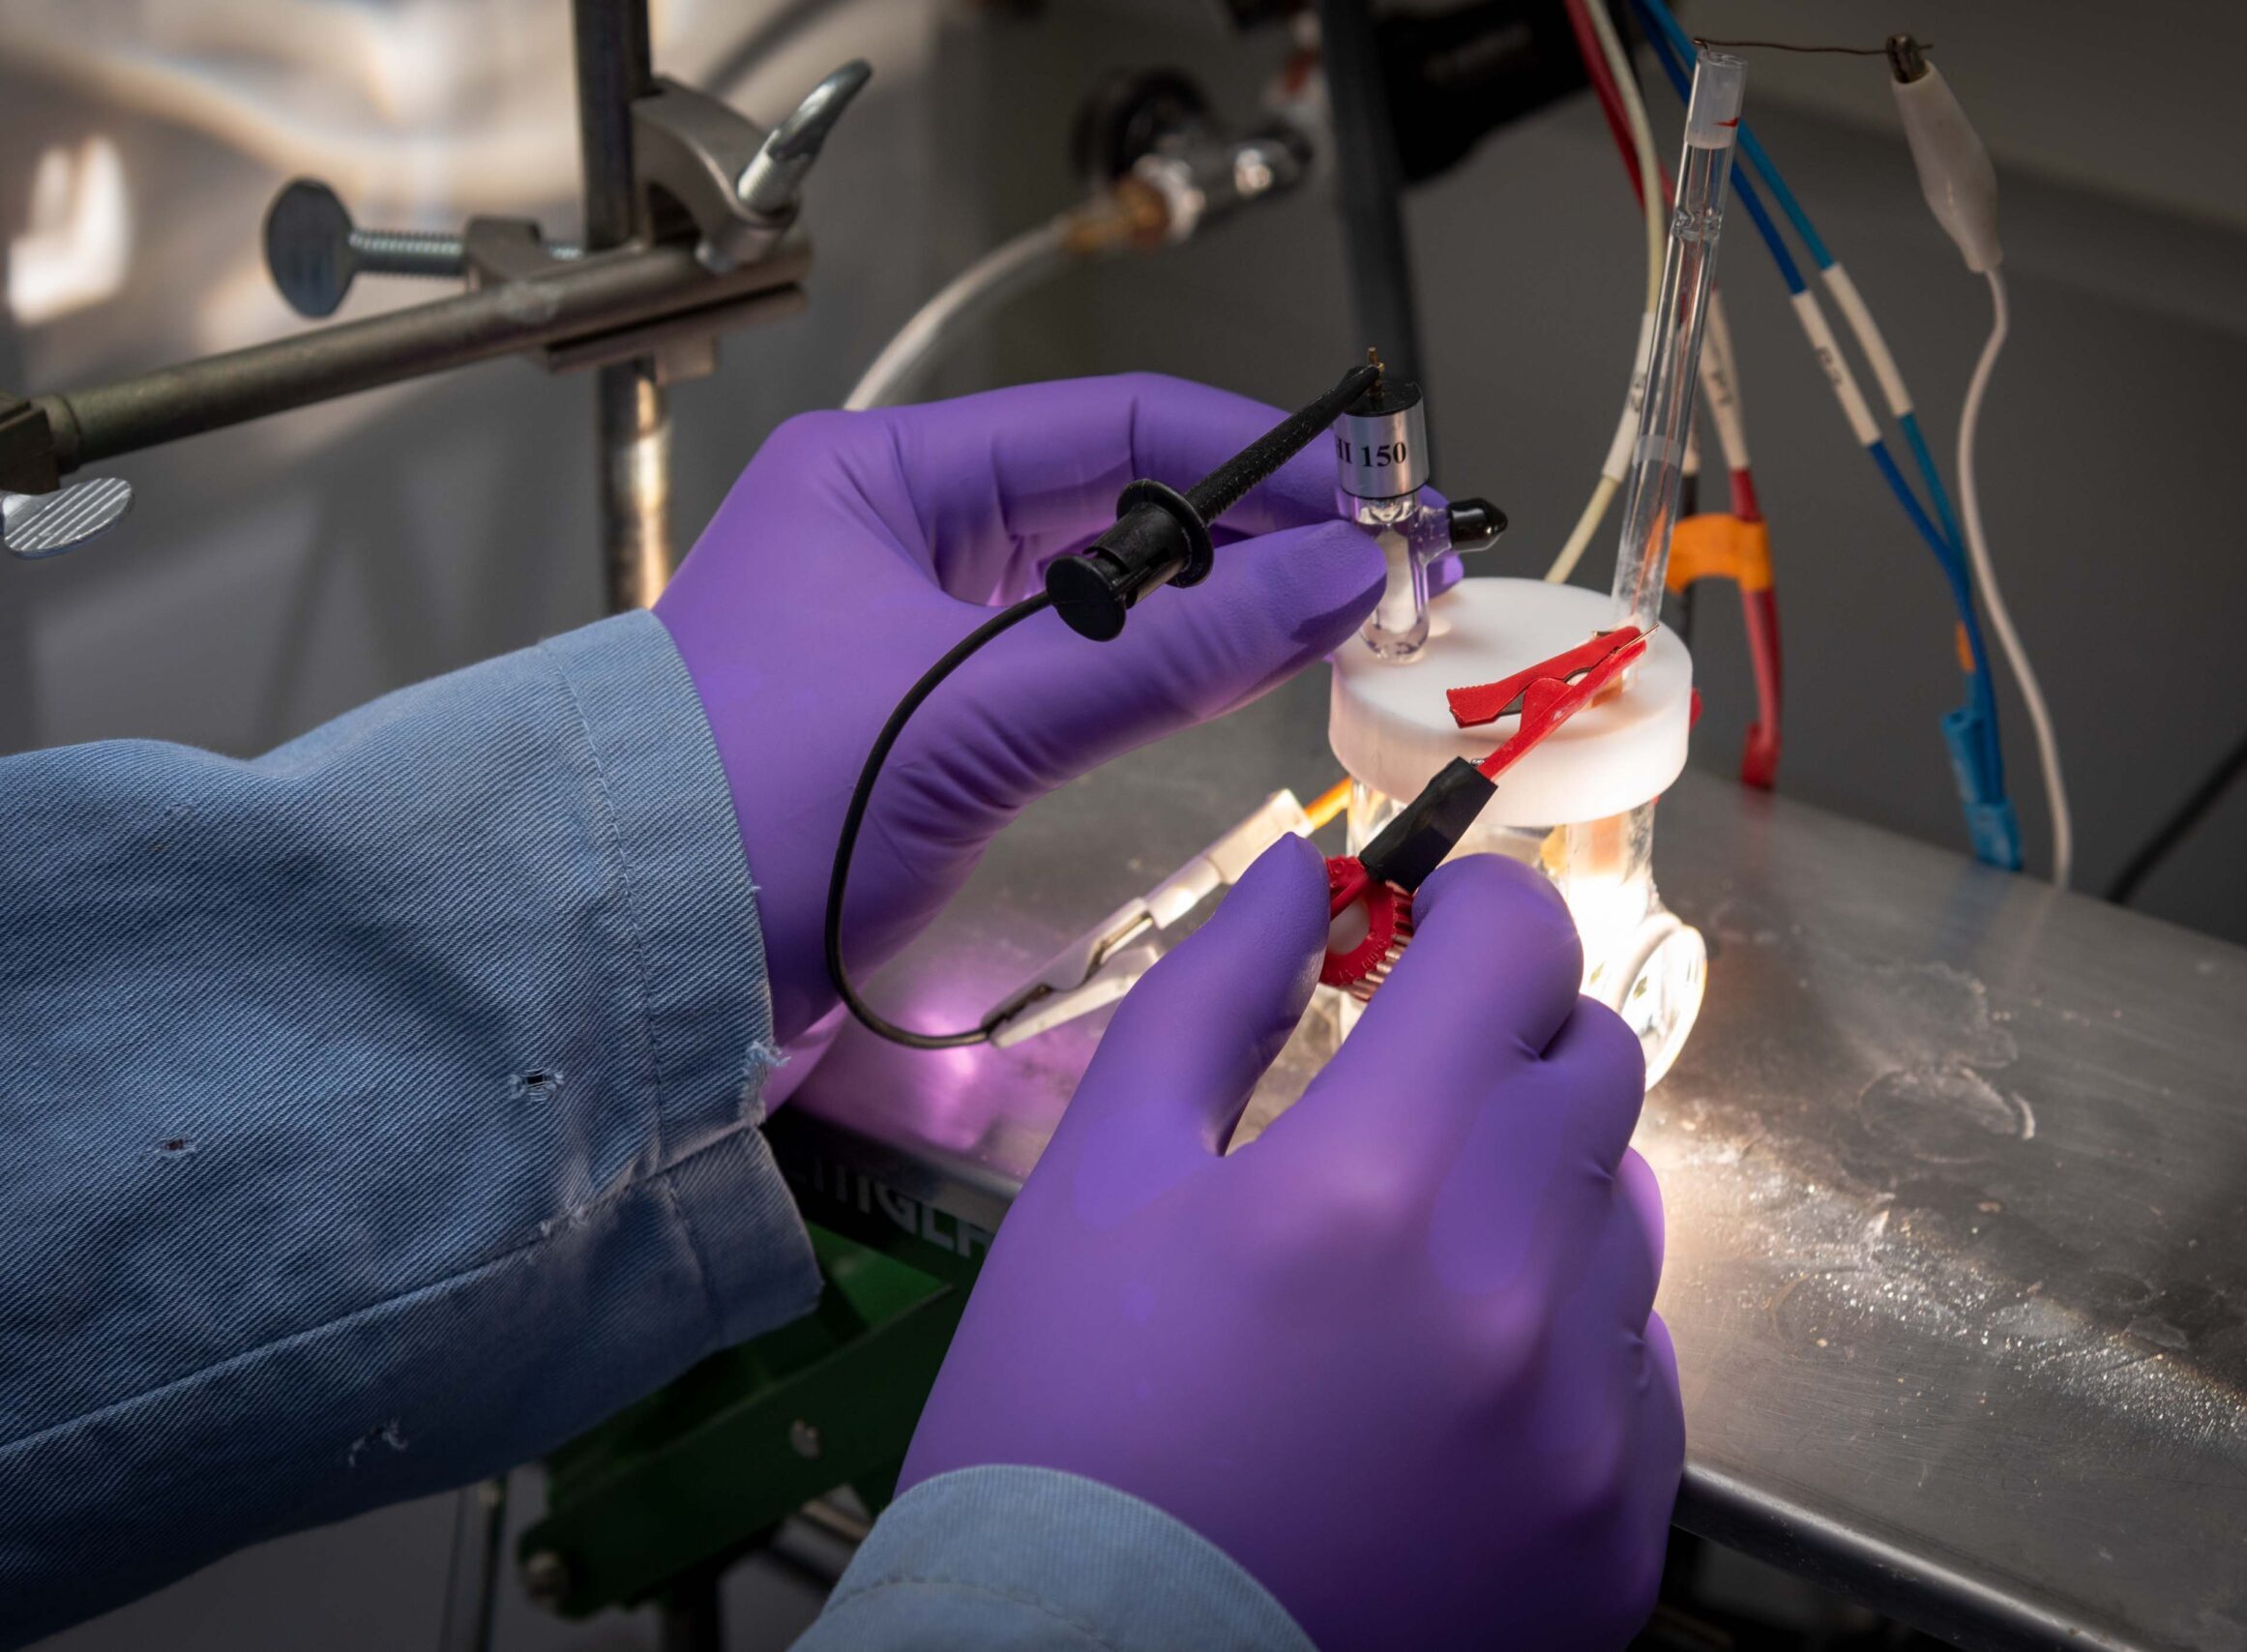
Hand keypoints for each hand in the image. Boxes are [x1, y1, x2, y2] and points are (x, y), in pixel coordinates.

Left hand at [656, 376, 1383, 1053]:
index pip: (1114, 426)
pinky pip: (1067, 674)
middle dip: (1255, 538)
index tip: (1380, 505)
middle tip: (1386, 577)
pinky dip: (1155, 677)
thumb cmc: (760, 811)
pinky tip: (1235, 682)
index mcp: (883, 477)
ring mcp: (908, 630)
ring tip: (1340, 628)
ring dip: (1213, 610)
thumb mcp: (980, 713)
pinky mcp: (918, 725)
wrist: (623, 968)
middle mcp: (897, 534)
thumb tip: (1341, 580)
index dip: (1264, 461)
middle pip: (1118, 507)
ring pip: (1100, 596)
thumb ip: (1171, 650)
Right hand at [902, 839, 1682, 1650]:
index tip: (1429, 928)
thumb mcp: (1094, 1187)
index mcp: (1372, 1183)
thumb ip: (1209, 1000)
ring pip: (1628, 1210)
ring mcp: (1585, 1432)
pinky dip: (1569, 1330)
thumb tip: (1301, 875)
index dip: (1476, 910)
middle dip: (1506, 1036)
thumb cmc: (1060, 1423)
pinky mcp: (1616, 1538)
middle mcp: (1515, 1297)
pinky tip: (1454, 1378)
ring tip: (1413, 1253)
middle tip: (1407, 1082)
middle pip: (1596, 1065)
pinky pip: (1642, 1364)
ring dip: (1539, 1183)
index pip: (1519, 953)